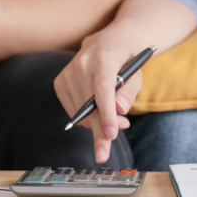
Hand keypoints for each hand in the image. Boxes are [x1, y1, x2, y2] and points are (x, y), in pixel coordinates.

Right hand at [54, 32, 137, 163]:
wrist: (106, 42)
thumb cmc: (125, 62)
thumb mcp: (136, 75)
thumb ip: (129, 93)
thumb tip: (120, 110)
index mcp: (104, 57)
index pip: (103, 88)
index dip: (106, 113)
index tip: (111, 134)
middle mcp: (82, 63)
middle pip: (89, 104)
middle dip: (98, 132)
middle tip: (103, 154)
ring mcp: (68, 72)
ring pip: (80, 111)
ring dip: (95, 124)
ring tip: (112, 121)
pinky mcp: (59, 81)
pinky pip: (71, 110)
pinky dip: (84, 118)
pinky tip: (95, 109)